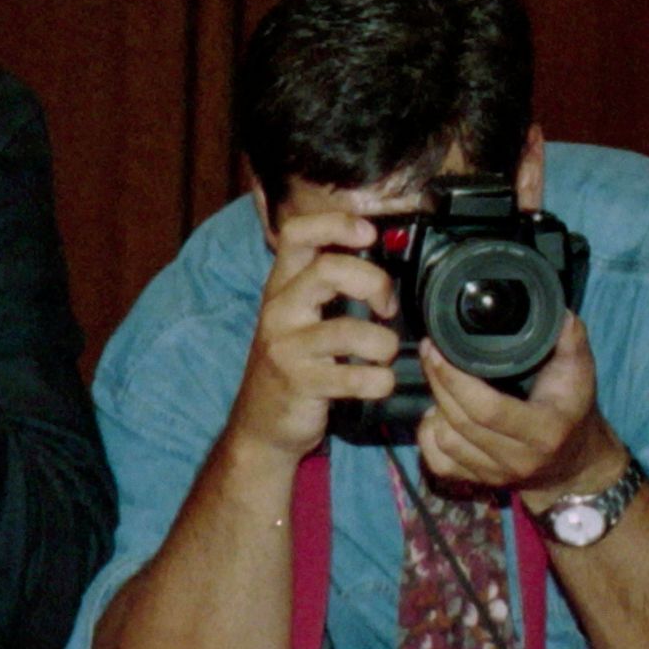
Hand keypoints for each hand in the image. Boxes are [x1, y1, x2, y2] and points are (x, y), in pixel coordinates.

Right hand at [229, 195, 404, 465]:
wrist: (260, 424)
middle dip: (374, 282)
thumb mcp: (300, 317)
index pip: (297, 234)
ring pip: (346, 330)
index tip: (370, 232)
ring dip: (382, 342)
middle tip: (388, 306)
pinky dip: (378, 380)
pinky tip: (382, 382)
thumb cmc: (292, 364)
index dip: (336, 224)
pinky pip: (351, 378)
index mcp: (282, 286)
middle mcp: (280, 310)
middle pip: (328, 270)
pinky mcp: (299, 383)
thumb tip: (382, 257)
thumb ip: (330, 286)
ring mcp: (287, 347)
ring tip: (386, 353)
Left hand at [418, 307, 616, 509]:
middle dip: (438, 382)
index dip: (455, 379)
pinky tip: (440, 414)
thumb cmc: (573, 410)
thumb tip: (558, 313)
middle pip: (459, 421)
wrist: (574, 463)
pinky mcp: (478, 483)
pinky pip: (438, 461)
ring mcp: (496, 474)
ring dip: (435, 405)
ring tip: (440, 380)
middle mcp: (518, 458)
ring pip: (444, 440)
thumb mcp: (581, 374)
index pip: (487, 409)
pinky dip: (429, 435)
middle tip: (431, 352)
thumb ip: (571, 341)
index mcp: (544, 431)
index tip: (439, 349)